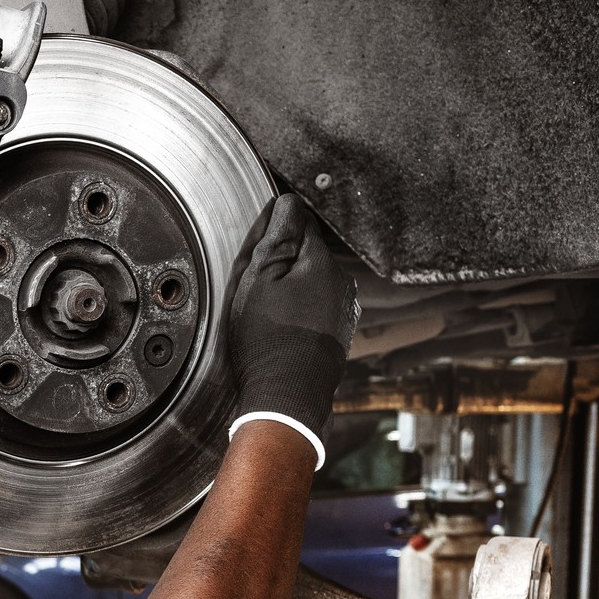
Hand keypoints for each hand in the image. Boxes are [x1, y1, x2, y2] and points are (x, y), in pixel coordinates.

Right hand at [226, 194, 359, 468]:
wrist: (289, 394)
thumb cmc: (269, 340)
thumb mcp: (258, 280)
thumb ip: (276, 237)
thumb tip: (288, 203)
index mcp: (320, 262)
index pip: (300, 223)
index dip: (275, 229)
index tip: (256, 247)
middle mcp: (340, 281)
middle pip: (308, 254)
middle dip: (284, 261)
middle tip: (255, 284)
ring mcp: (343, 309)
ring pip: (314, 282)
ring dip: (294, 287)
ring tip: (268, 311)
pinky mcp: (339, 332)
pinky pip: (319, 308)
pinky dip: (302, 311)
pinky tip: (283, 329)